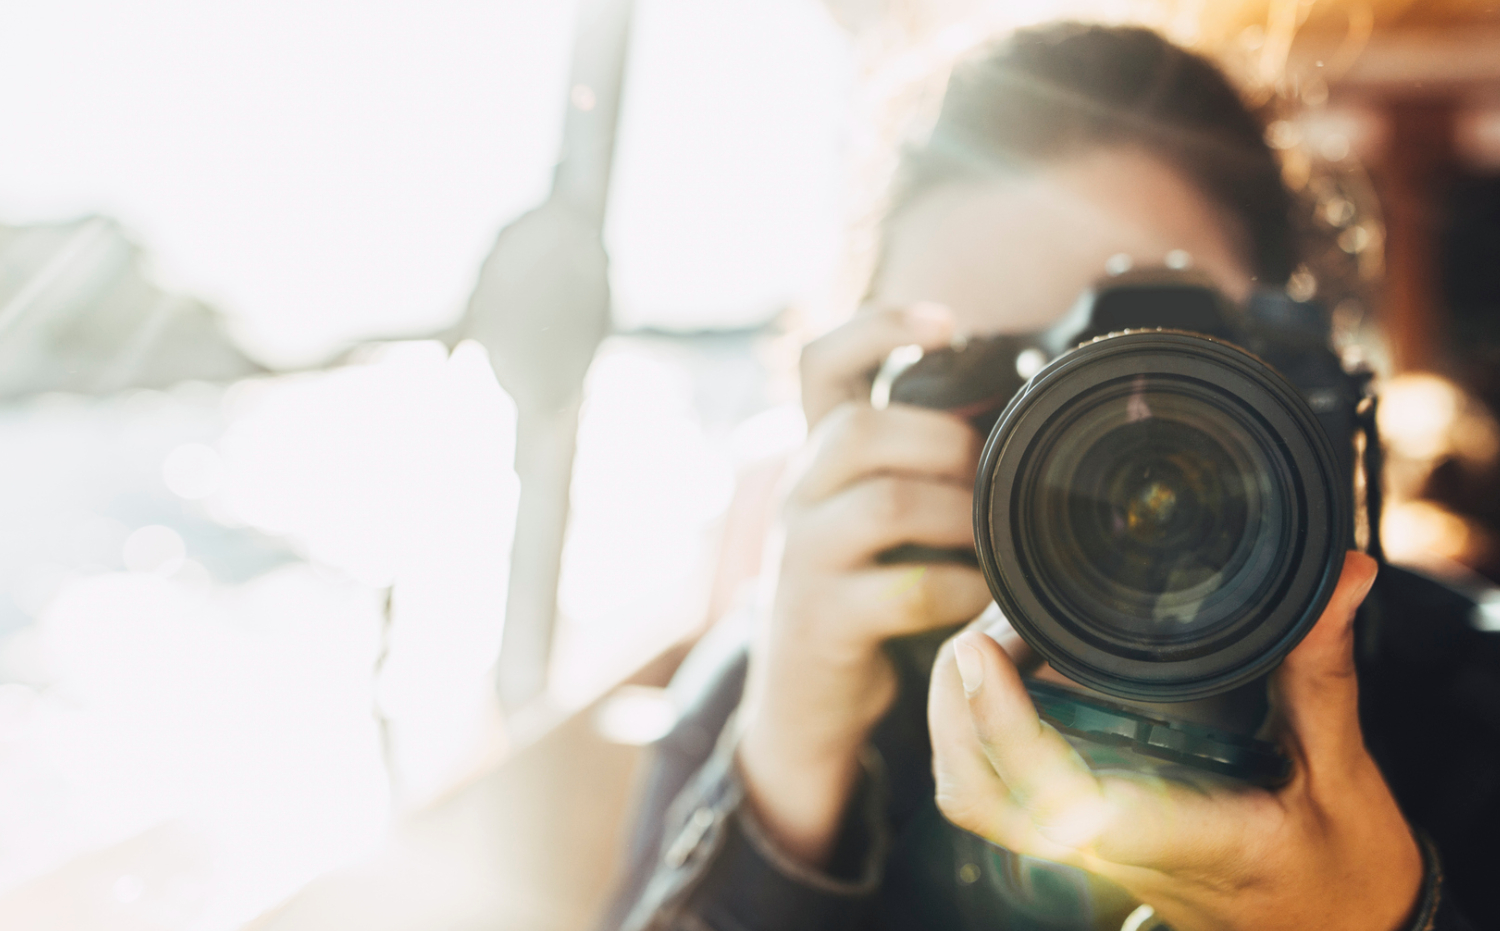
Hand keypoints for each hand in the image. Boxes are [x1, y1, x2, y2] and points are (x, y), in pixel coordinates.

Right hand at [736, 304, 992, 865]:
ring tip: (993, 542)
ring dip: (959, 516)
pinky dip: (962, 590)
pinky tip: (984, 600)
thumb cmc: (864, 599)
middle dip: (945, 443)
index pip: (822, 365)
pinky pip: (904, 588)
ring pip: (883, 501)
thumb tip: (1019, 427)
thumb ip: (920, 472)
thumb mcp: (878, 523)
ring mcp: (802, 559)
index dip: (877, 327)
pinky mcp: (821, 621)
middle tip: (991, 481)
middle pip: (859, 427)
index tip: (948, 321)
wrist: (804, 706)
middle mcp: (798, 496)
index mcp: (818, 460)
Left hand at [930, 552, 1423, 930]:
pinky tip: (1014, 678)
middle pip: (979, 797)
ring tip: (995, 639)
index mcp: (1179, 839)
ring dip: (958, 718)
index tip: (985, 648)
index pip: (1059, 798)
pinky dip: (982, 733)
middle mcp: (1116, 852)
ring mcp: (1091, 853)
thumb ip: (1323, 673)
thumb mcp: (1346, 773)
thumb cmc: (1342, 871)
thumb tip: (1336, 578)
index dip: (1002, 725)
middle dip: (953, 705)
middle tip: (988, 624)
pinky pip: (1004, 796)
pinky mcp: (1086, 843)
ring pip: (979, 800)